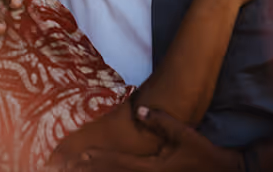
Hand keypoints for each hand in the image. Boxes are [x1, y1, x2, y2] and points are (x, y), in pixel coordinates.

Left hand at [63, 107, 241, 171]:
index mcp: (153, 168)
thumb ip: (160, 121)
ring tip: (78, 170)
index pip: (119, 163)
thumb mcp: (184, 134)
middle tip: (67, 167)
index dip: (98, 160)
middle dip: (90, 170)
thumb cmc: (205, 154)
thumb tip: (138, 108)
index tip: (79, 157)